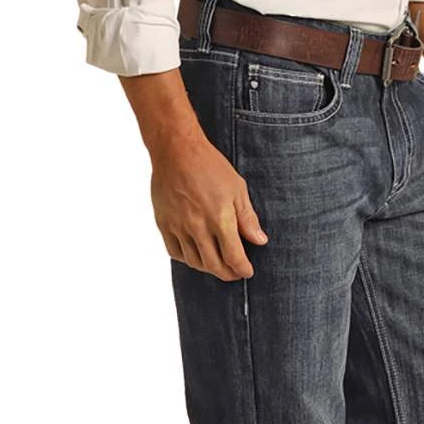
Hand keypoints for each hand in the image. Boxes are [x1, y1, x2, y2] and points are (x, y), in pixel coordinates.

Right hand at [150, 133, 267, 280]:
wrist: (176, 149)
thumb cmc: (210, 166)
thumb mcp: (237, 189)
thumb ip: (248, 218)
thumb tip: (260, 241)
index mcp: (220, 218)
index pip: (234, 257)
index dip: (242, 269)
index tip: (247, 271)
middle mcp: (198, 226)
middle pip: (214, 265)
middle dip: (228, 274)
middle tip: (234, 273)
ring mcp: (178, 226)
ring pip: (194, 262)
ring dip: (208, 268)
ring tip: (217, 264)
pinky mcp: (164, 223)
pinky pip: (175, 252)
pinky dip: (187, 258)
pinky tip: (196, 254)